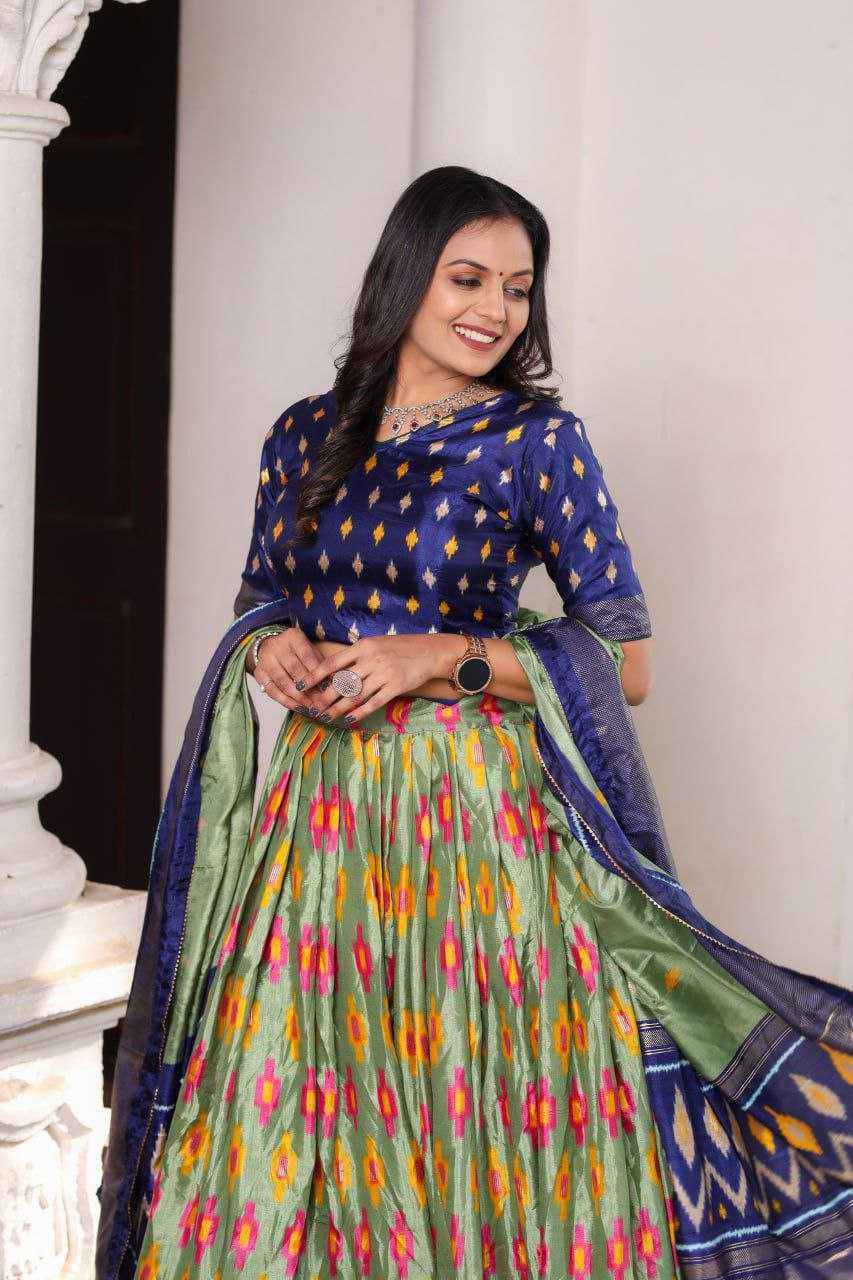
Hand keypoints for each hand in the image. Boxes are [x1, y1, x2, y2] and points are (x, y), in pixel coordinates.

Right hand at [249, 628, 333, 712]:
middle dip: (309, 688)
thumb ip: (320, 664)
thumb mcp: (309, 650)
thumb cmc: (295, 651)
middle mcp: (277, 646)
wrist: (268, 647)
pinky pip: (272, 691)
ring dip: (298, 697)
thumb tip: (334, 681)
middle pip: (295, 669)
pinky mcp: (259, 673)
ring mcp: (266, 660)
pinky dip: (286, 701)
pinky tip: (297, 707)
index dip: (317, 674)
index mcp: (293, 637)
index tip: (327, 688)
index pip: (307, 656)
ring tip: (310, 707)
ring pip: (283, 682)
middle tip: (320, 701)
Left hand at [295, 633, 462, 725]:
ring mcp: (384, 674)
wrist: (430, 652)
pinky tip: (349, 719)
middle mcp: (371, 660)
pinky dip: (359, 713)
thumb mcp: (376, 643)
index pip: (333, 663)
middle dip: (325, 698)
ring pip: (355, 695)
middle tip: (315, 708)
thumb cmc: (400, 647)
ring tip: (328, 716)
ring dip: (339, 708)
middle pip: (341, 683)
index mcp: (363, 646)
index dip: (315, 675)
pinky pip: (373, 703)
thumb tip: (335, 670)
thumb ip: (357, 655)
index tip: (303, 685)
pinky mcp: (395, 687)